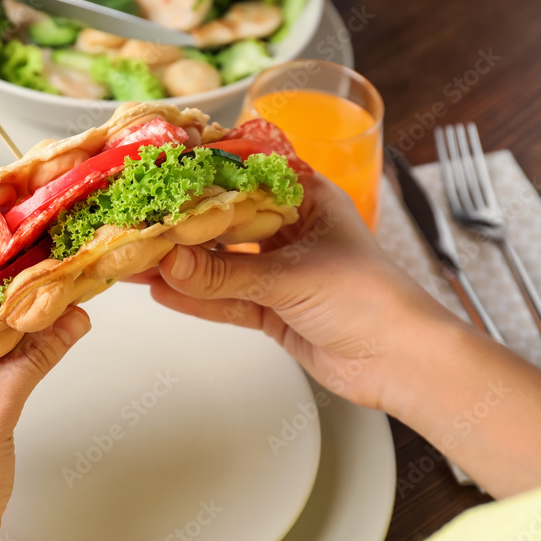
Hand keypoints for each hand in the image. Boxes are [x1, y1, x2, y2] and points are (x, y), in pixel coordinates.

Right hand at [139, 174, 457, 412]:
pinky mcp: (273, 310)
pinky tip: (163, 290)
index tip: (158, 177)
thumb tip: (171, 264)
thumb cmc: (373, 300)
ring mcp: (280, 273)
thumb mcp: (291, 277)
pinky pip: (226, 300)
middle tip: (139, 226)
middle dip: (182, 228)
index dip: (200, 177)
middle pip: (225, 224)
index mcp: (306, 199)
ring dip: (183, 266)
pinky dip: (197, 298)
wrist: (402, 364)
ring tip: (138, 261)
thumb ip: (225, 276)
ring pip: (221, 265)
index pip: (243, 178)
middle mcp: (290, 231)